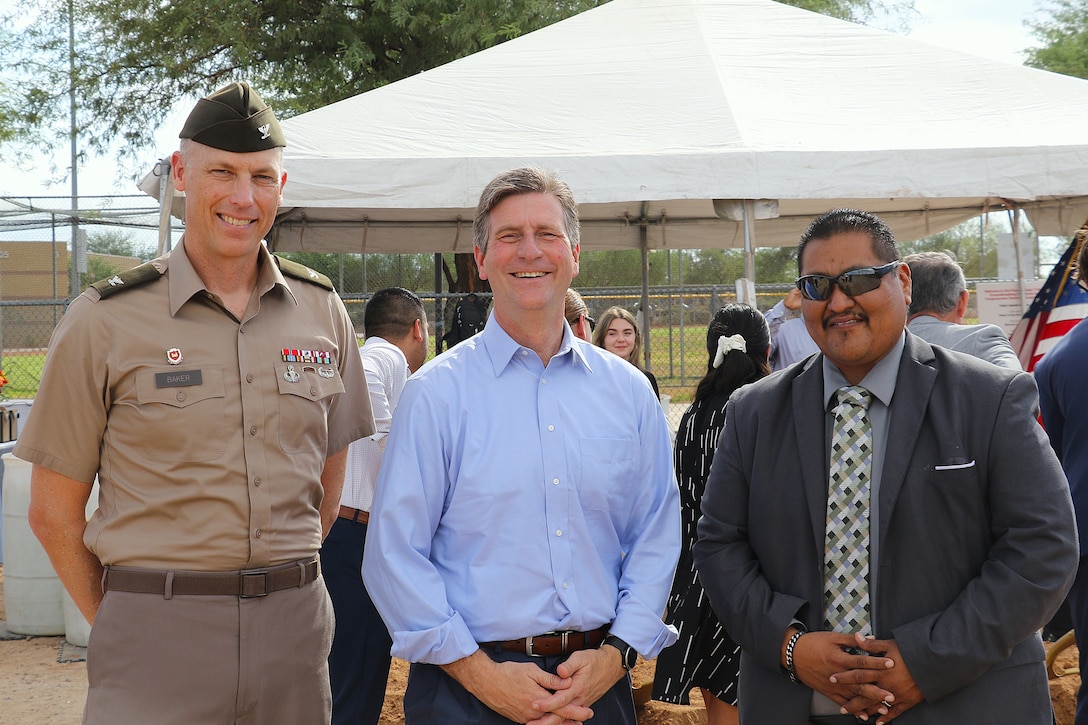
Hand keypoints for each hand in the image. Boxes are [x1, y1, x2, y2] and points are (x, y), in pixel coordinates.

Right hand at [442, 650, 590, 723]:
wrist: (487, 682)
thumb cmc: (509, 673)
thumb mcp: (532, 671)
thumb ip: (551, 679)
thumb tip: (568, 682)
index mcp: (539, 700)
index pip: (563, 708)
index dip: (577, 711)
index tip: (588, 711)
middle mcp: (533, 712)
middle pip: (557, 719)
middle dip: (571, 720)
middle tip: (584, 719)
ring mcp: (525, 717)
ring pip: (547, 723)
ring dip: (560, 723)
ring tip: (572, 724)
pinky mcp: (518, 718)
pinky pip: (536, 723)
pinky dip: (546, 723)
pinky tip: (550, 721)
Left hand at [528, 646, 625, 723]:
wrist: (611, 666)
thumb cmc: (594, 660)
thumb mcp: (581, 657)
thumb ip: (569, 665)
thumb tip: (560, 672)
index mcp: (578, 687)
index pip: (560, 699)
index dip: (546, 703)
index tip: (534, 704)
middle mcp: (579, 699)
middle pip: (561, 714)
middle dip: (544, 721)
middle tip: (530, 723)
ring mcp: (581, 703)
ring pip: (565, 718)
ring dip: (550, 723)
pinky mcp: (582, 704)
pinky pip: (569, 716)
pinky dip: (560, 722)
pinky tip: (550, 723)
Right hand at [790, 631, 894, 720]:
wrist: (793, 653)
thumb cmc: (813, 643)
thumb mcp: (831, 637)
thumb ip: (851, 639)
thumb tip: (870, 638)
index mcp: (838, 658)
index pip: (861, 661)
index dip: (877, 662)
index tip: (891, 664)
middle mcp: (836, 673)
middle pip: (859, 683)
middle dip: (877, 690)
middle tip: (892, 695)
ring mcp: (832, 684)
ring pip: (853, 696)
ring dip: (869, 703)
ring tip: (883, 708)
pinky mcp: (827, 691)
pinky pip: (842, 702)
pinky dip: (853, 710)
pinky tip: (864, 715)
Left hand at [830, 634, 923, 723]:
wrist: (934, 662)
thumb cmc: (911, 651)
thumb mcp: (890, 645)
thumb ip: (872, 645)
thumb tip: (857, 637)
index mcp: (880, 669)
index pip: (857, 674)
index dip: (844, 677)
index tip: (832, 679)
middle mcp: (886, 684)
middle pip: (864, 694)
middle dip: (852, 701)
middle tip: (841, 708)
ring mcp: (896, 694)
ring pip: (877, 705)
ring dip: (865, 710)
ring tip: (855, 715)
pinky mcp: (907, 701)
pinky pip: (895, 712)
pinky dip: (886, 718)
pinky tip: (878, 722)